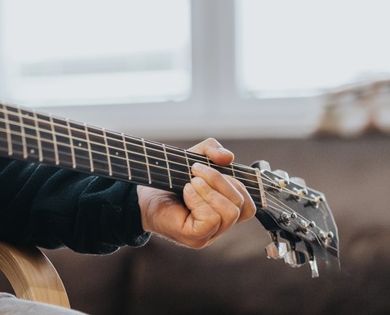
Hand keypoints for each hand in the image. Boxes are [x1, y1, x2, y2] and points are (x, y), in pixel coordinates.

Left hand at [137, 138, 255, 248]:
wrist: (141, 195)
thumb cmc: (168, 180)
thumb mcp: (192, 158)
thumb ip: (211, 151)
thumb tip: (228, 157)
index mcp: (224, 211)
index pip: (249, 206)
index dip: (238, 185)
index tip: (215, 168)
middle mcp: (220, 226)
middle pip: (243, 207)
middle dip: (220, 182)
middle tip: (196, 170)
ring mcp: (209, 235)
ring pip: (229, 213)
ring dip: (210, 191)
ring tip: (190, 182)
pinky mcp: (195, 238)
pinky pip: (211, 219)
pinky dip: (199, 200)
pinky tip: (186, 192)